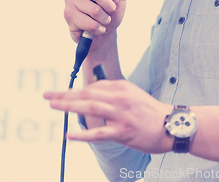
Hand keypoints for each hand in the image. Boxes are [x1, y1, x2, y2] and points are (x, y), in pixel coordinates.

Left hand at [44, 80, 172, 153]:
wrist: (170, 125)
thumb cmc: (150, 111)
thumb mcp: (132, 94)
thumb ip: (114, 93)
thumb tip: (93, 92)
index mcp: (121, 87)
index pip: (93, 86)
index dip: (75, 90)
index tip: (61, 93)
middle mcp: (120, 97)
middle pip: (87, 93)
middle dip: (65, 94)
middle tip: (48, 95)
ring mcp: (121, 114)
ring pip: (90, 107)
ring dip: (69, 105)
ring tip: (53, 106)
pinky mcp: (123, 131)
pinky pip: (99, 132)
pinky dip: (82, 133)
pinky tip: (69, 133)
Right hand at [64, 0, 127, 54]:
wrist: (105, 32)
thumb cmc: (110, 10)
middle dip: (110, 7)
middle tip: (110, 11)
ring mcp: (69, 0)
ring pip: (95, 10)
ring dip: (105, 19)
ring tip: (103, 20)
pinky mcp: (68, 15)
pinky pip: (90, 24)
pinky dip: (99, 29)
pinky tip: (97, 28)